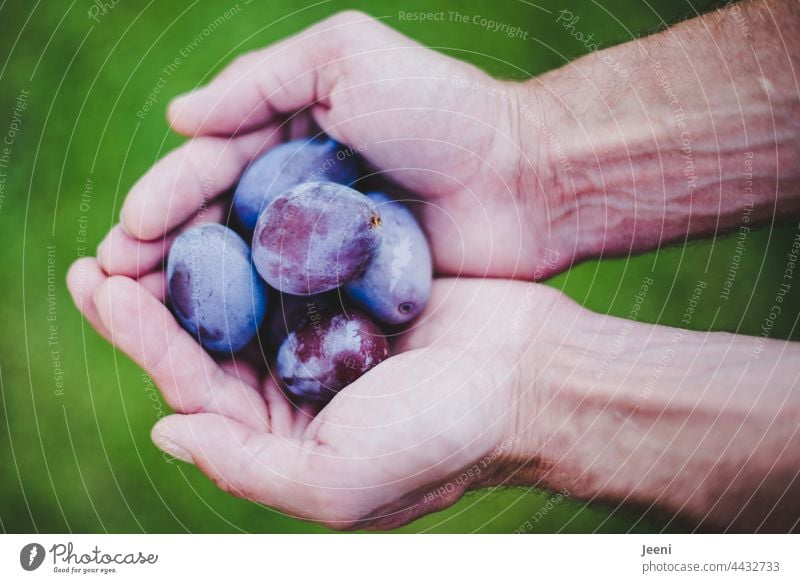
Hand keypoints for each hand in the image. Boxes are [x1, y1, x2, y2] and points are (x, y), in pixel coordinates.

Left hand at [68, 259, 563, 528]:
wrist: (533, 378)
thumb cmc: (444, 435)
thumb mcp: (339, 482)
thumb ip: (246, 467)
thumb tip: (166, 433)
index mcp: (282, 440)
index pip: (193, 389)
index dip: (143, 341)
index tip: (103, 287)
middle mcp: (294, 392)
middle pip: (205, 343)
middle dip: (151, 301)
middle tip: (101, 254)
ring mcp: (323, 340)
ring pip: (241, 300)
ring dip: (194, 264)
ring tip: (145, 221)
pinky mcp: (352, 296)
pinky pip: (289, 264)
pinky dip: (254, 239)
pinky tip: (224, 205)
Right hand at [99, 10, 571, 281]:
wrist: (525, 179)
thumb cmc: (442, 113)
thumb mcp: (348, 60)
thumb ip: (261, 82)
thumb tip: (179, 117)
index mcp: (290, 138)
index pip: (211, 170)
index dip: (165, 199)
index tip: (128, 233)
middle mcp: (299, 195)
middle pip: (216, 227)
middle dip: (162, 253)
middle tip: (114, 284)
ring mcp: (325, 248)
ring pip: (244, 273)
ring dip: (195, 296)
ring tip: (145, 320)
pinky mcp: (352, 290)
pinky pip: (291, 307)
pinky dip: (253, 323)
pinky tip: (215, 346)